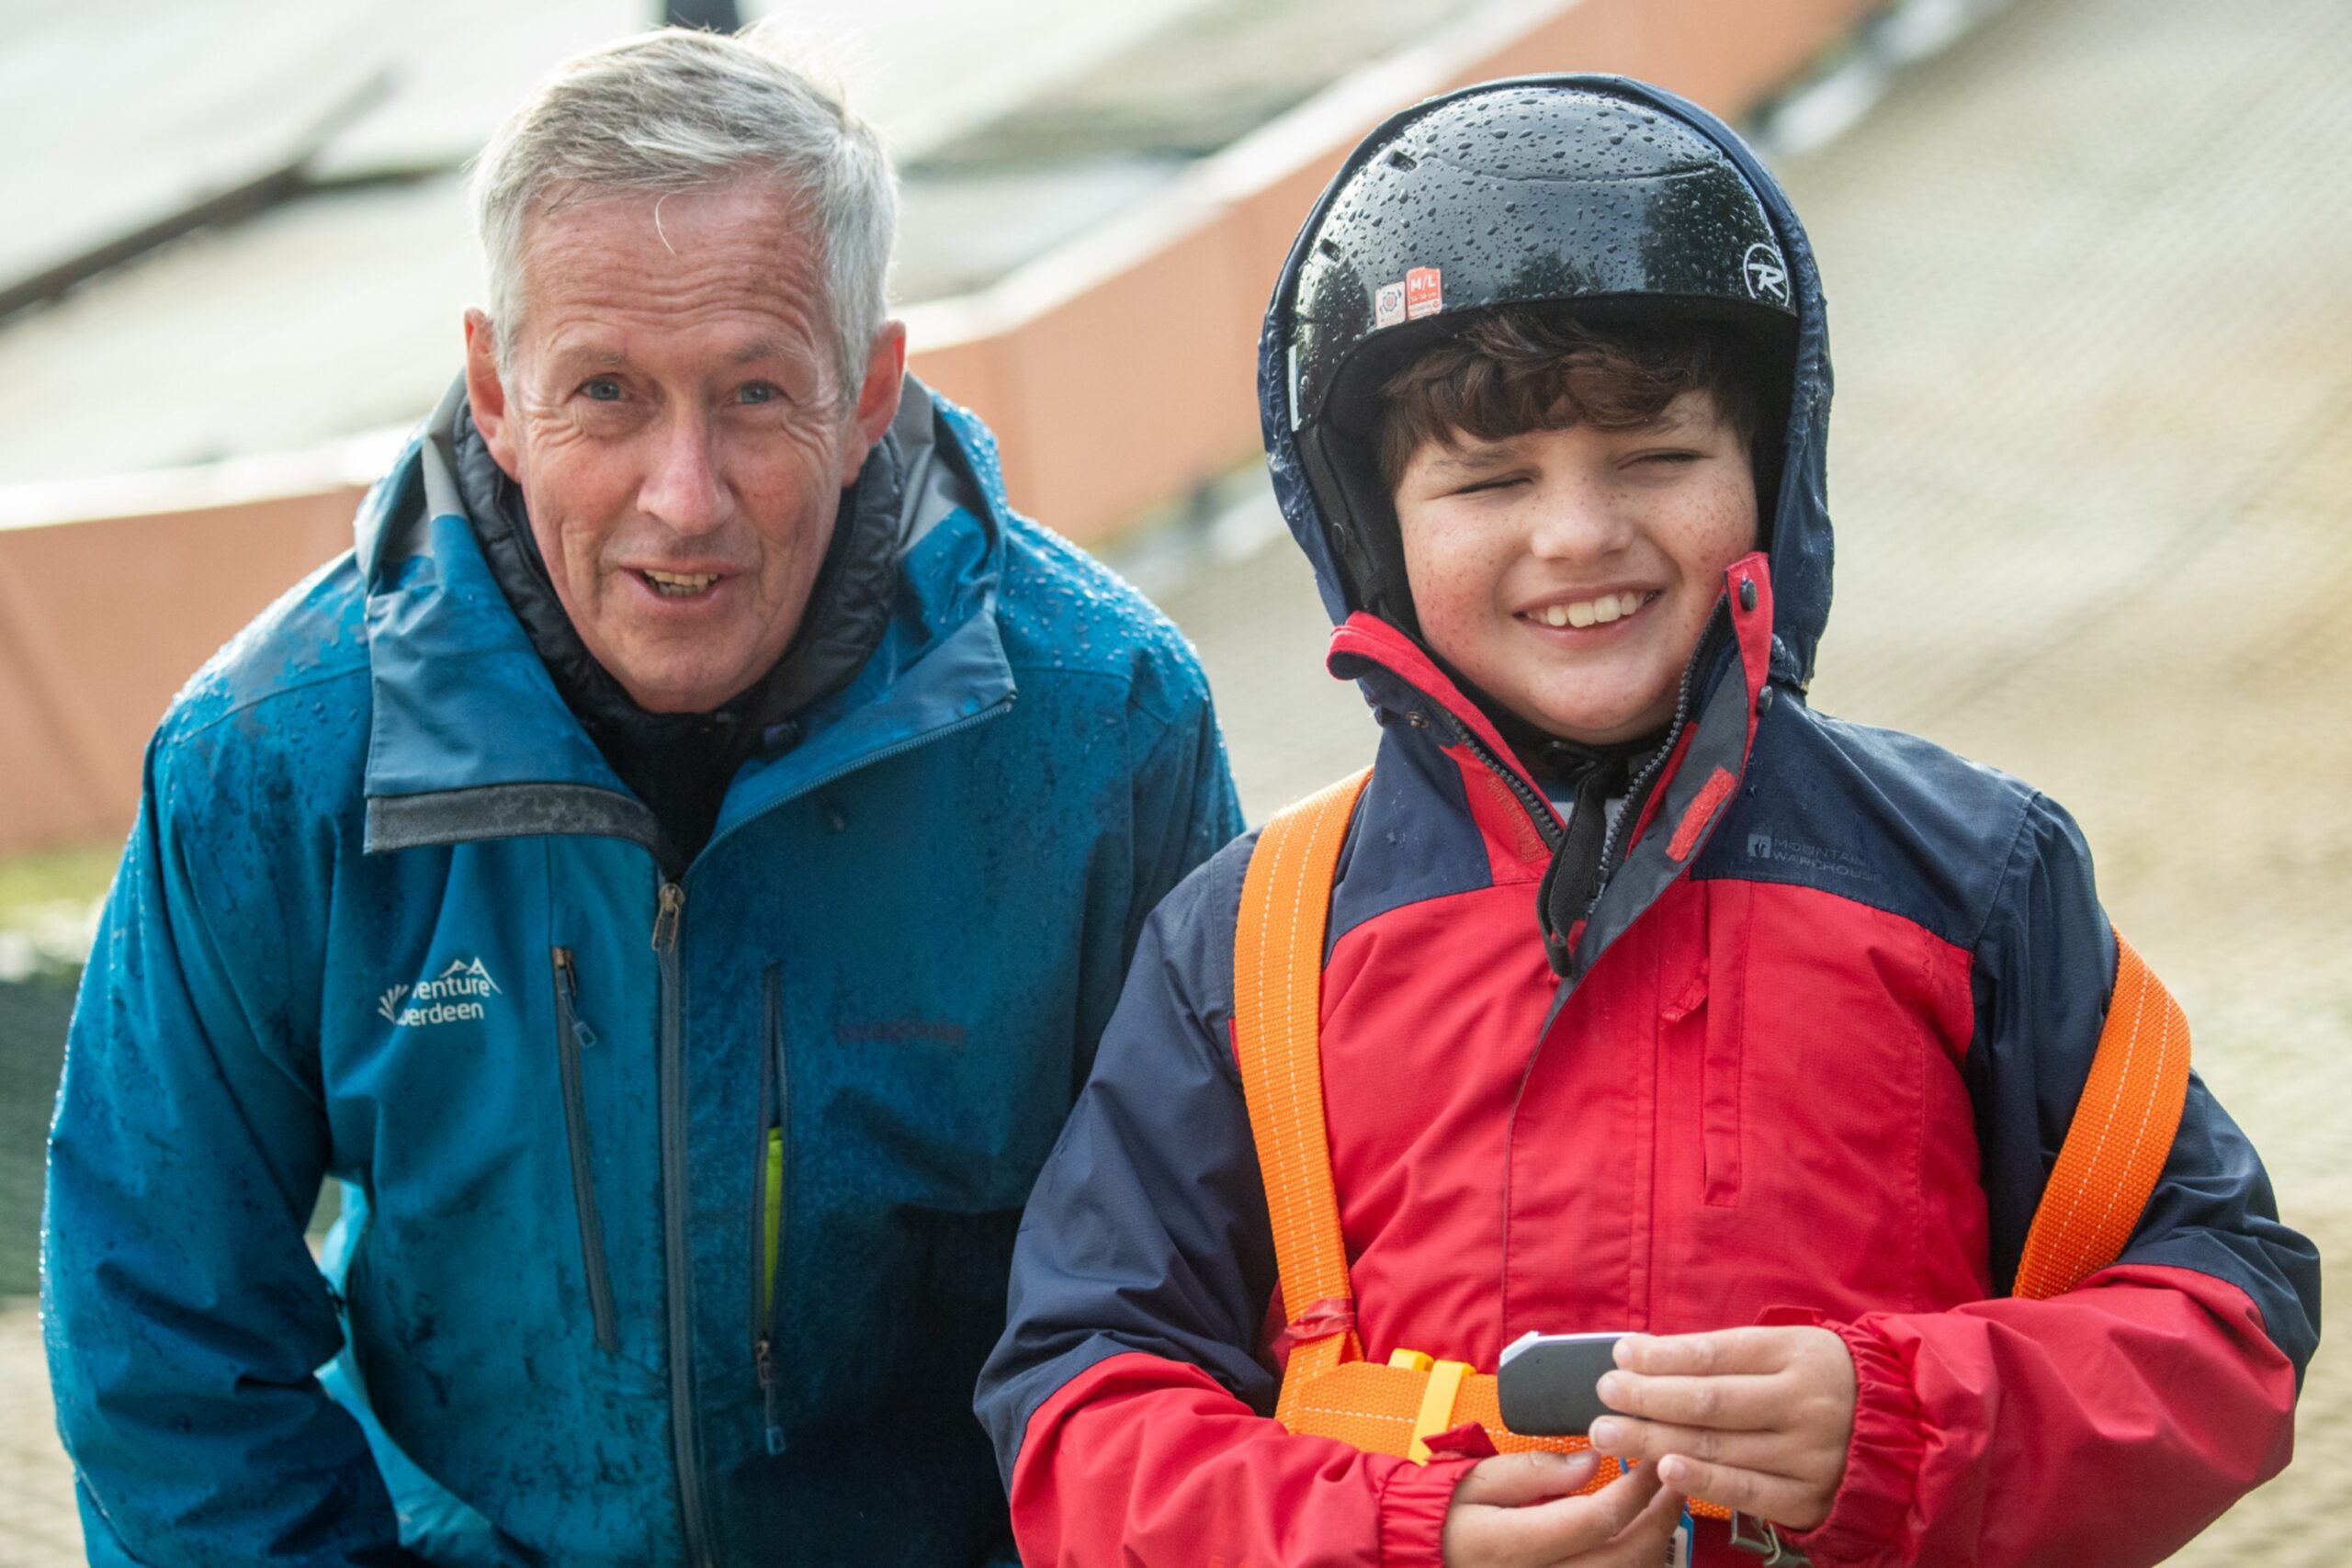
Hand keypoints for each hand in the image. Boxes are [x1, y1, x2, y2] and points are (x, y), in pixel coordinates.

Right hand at [1441, 1450, 1683, 1566]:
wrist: (1425, 1552)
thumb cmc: (1448, 1512)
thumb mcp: (1480, 1478)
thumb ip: (1537, 1470)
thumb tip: (1591, 1462)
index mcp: (1518, 1547)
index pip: (1598, 1520)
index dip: (1636, 1489)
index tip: (1652, 1459)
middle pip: (1626, 1557)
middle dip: (1661, 1516)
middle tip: (1675, 1478)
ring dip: (1656, 1543)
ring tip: (1664, 1505)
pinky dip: (1635, 1562)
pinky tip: (1640, 1536)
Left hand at [1586, 1326, 1855, 1531]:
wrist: (1902, 1429)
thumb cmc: (1823, 1380)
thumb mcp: (1787, 1348)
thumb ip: (1725, 1354)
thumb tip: (1647, 1356)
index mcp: (1795, 1355)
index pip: (1715, 1355)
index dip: (1662, 1357)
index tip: (1621, 1356)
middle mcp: (1803, 1403)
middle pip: (1709, 1402)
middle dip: (1647, 1399)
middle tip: (1605, 1396)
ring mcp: (1808, 1454)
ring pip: (1719, 1447)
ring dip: (1656, 1440)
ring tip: (1612, 1434)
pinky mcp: (1808, 1497)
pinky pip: (1746, 1491)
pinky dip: (1703, 1481)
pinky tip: (1665, 1469)